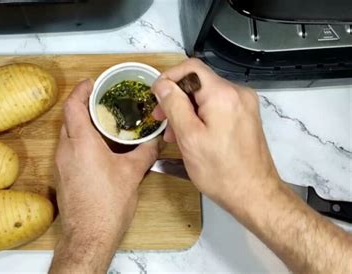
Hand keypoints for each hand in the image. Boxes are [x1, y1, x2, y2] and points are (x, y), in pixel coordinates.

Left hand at [50, 79, 158, 273]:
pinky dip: (79, 141)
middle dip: (82, 105)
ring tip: (102, 123)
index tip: (91, 83)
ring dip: (81, 125)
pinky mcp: (62, 176)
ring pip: (67, 134)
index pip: (73, 105)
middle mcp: (65, 150)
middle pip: (68, 117)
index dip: (81, 90)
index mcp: (81, 143)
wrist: (89, 235)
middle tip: (101, 101)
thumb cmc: (107, 205)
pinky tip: (97, 149)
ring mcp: (61, 164)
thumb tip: (155, 141)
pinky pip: (68, 150)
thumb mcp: (132, 173)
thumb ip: (145, 152)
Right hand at [151, 59, 279, 210]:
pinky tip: (191, 135)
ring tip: (174, 134)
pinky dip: (201, 116)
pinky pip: (217, 107)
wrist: (254, 194)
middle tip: (161, 119)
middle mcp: (237, 94)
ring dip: (187, 109)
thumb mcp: (189, 137)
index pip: (190, 67)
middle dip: (176, 98)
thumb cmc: (221, 171)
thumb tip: (162, 85)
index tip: (157, 96)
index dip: (169, 78)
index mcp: (223, 95)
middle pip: (198, 82)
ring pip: (206, 96)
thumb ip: (174, 105)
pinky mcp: (245, 116)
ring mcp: (244, 105)